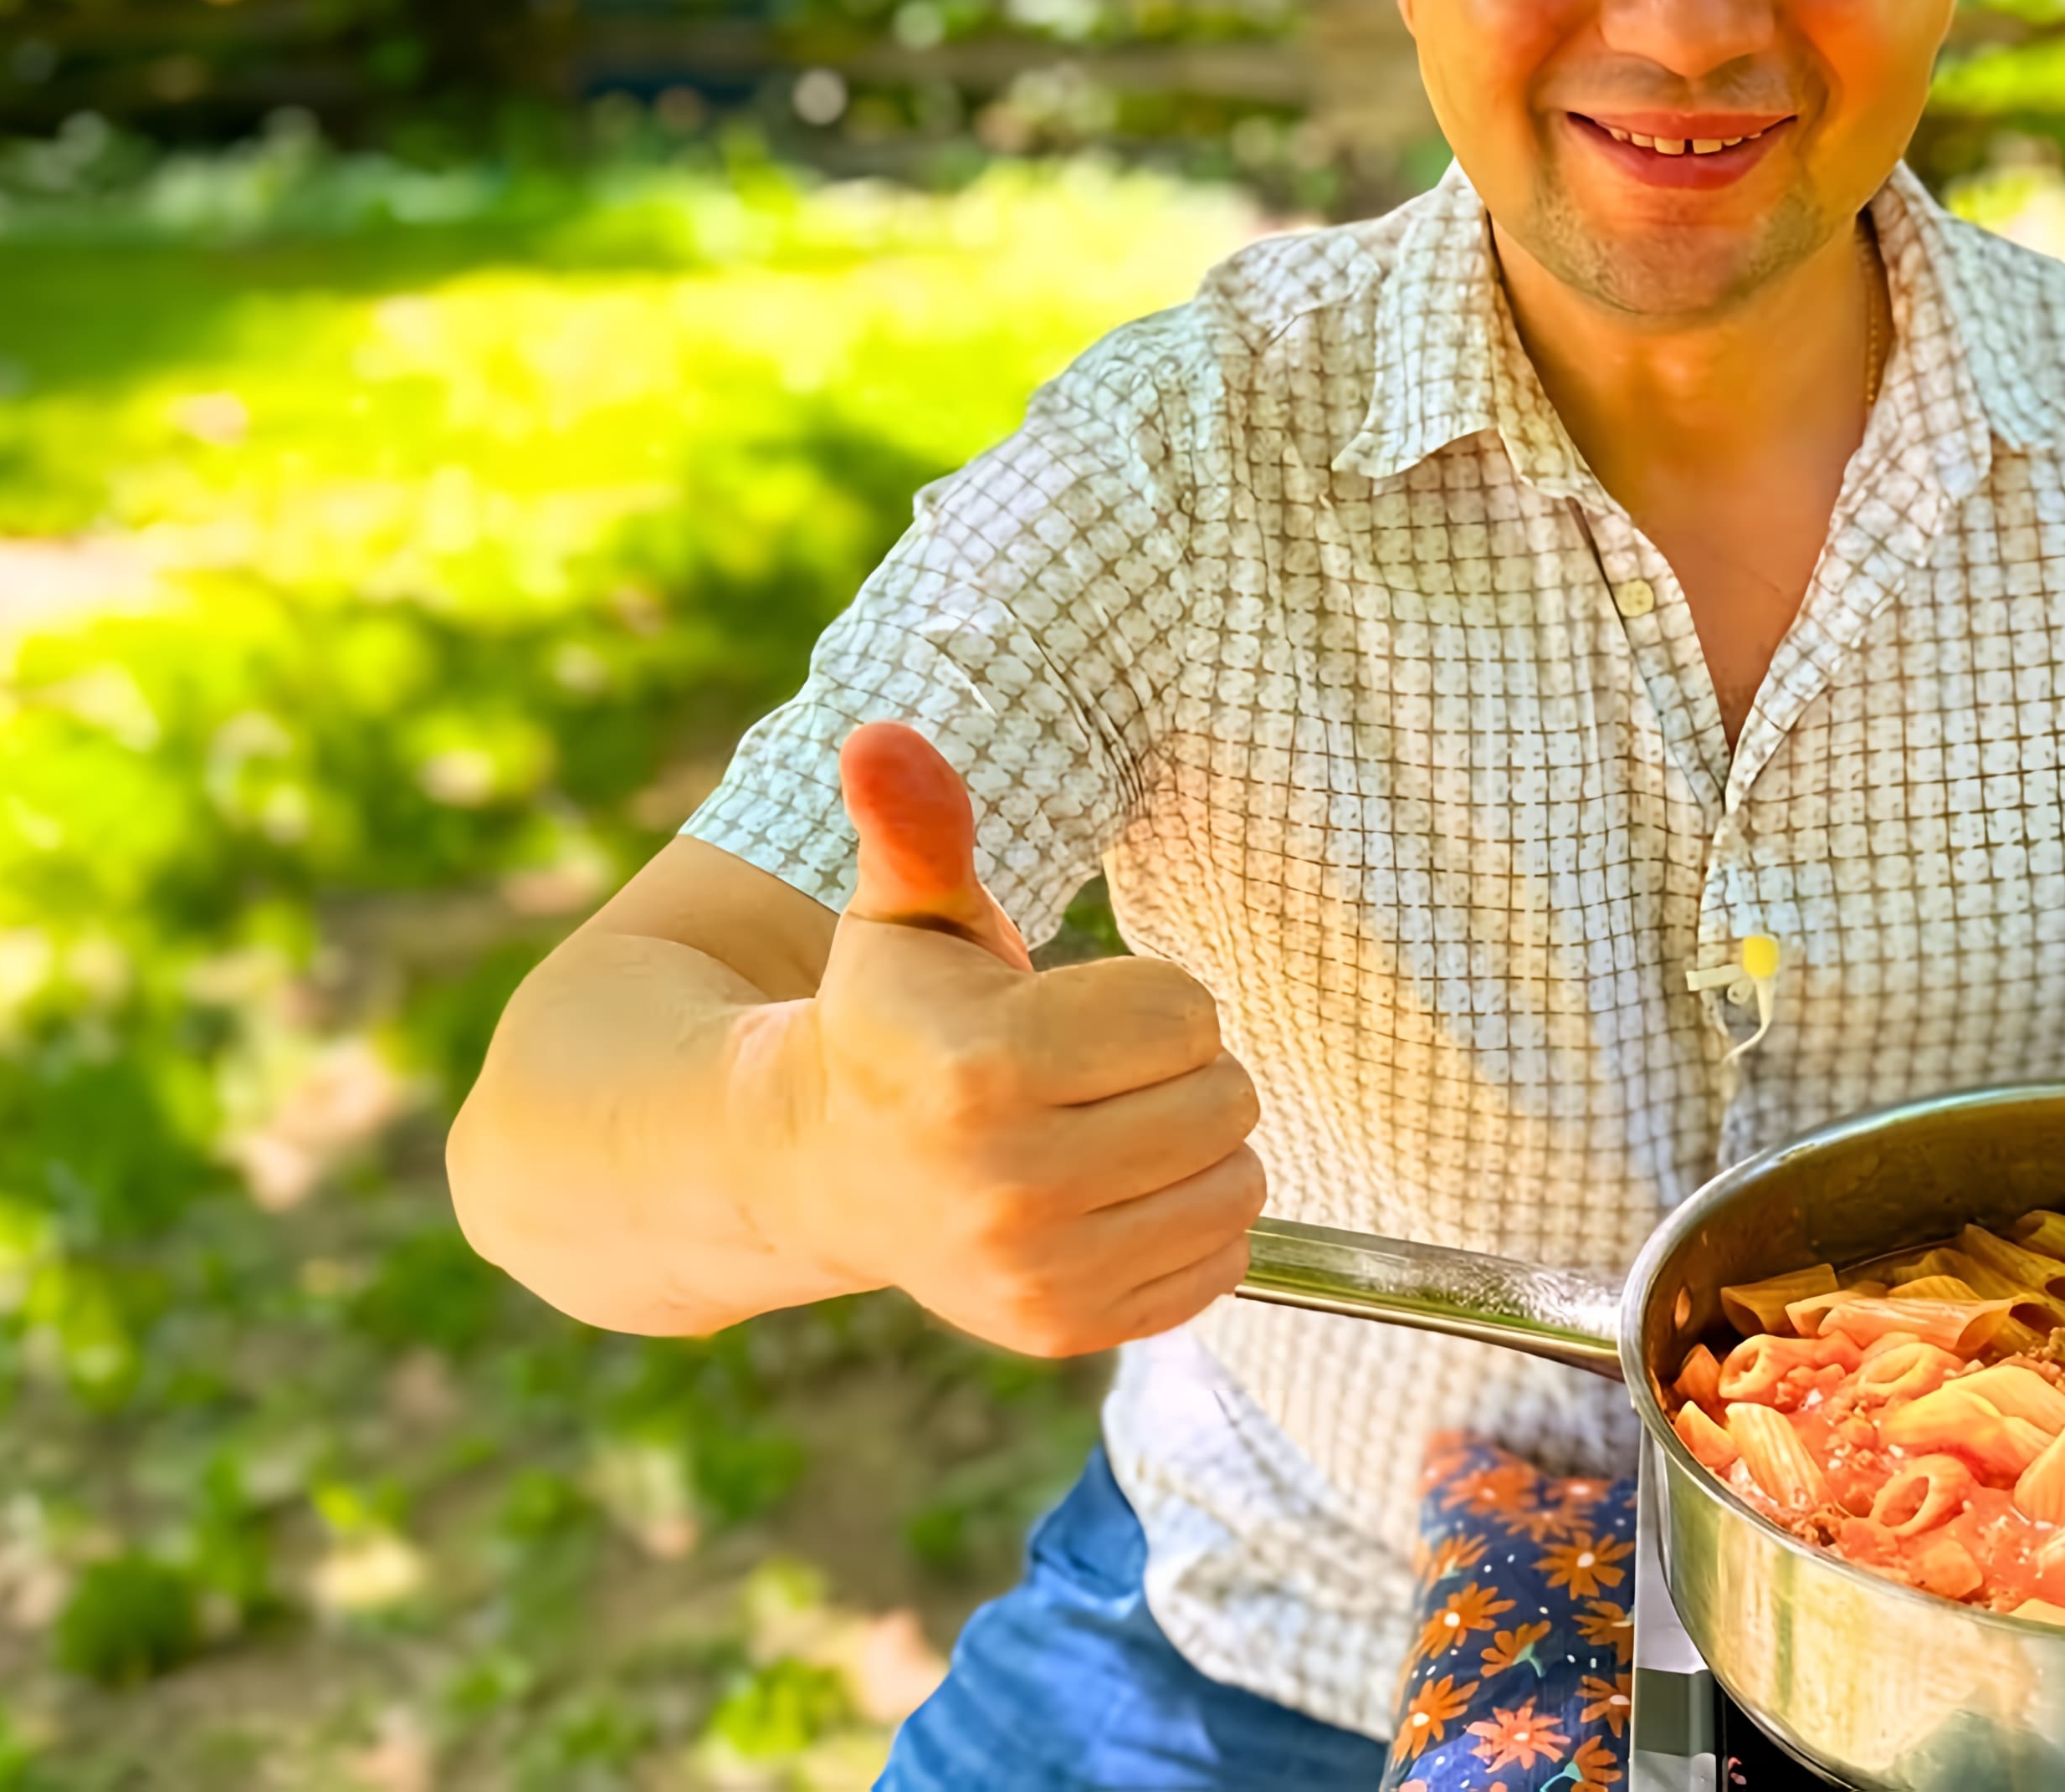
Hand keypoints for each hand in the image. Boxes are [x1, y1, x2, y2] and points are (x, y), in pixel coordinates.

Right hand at [755, 722, 1264, 1356]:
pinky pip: (1224, 1261)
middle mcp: (1007, 1186)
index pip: (1187, 1011)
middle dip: (1177, 1069)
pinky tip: (1110, 1197)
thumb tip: (883, 734)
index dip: (1146, 997)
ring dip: (1195, 1145)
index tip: (1073, 1009)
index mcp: (979, 1070)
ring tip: (1103, 1131)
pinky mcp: (1068, 1330)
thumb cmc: (891, 1024)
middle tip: (1093, 1074)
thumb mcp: (904, 918)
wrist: (824, 1172)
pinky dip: (1190, 1222)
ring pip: (1240, 1181)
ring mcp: (1038, 1273)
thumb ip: (918, 829)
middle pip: (1225, 1097)